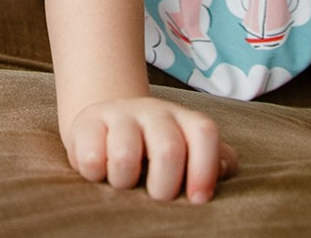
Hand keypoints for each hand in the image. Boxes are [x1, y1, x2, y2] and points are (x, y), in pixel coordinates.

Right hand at [63, 97, 236, 202]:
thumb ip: (213, 161)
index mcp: (183, 119)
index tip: (198, 199)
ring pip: (125, 153)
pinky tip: (99, 171)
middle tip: (155, 196)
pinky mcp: (86, 122)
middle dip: (164, 185)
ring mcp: (119, 113)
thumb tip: (223, 169)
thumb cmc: (153, 149)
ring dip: (124, 181)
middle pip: (168, 147)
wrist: (106, 123)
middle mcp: (153, 111)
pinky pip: (90, 157)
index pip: (203, 132)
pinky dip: (95, 174)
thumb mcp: (186, 152)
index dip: (204, 168)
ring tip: (122, 183)